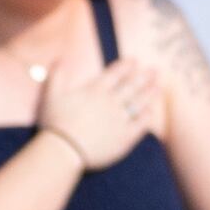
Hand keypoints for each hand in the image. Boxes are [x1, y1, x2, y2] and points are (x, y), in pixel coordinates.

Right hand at [33, 52, 158, 170]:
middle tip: (154, 70)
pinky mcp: (125, 137)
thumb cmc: (55, 123)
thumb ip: (56, 76)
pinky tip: (151, 111)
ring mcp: (120, 119)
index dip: (126, 66)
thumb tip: (59, 59)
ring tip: (158, 87)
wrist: (65, 150)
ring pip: (139, 103)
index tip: (134, 61)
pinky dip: (147, 116)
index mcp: (95, 91)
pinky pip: (140, 124)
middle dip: (143, 77)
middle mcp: (111, 102)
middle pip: (131, 86)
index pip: (114, 74)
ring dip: (149, 93)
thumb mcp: (51, 95)